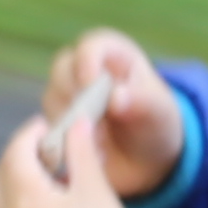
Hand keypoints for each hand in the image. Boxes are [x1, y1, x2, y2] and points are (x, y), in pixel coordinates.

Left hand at [0, 117, 164, 207]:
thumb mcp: (98, 194)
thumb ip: (81, 152)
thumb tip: (75, 123)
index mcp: (26, 204)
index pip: (16, 153)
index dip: (31, 134)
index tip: (48, 126)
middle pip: (1, 176)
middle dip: (21, 157)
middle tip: (49, 149)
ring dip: (17, 183)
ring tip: (51, 180)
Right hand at [36, 29, 184, 199]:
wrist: (146, 160)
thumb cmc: (155, 123)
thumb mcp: (159, 112)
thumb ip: (141, 101)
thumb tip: (116, 97)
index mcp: (112, 54)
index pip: (91, 46)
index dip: (87, 63)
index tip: (90, 86)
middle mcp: (83, 70)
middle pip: (62, 71)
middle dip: (77, 97)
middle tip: (97, 122)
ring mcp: (66, 97)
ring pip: (52, 101)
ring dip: (72, 124)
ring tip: (100, 145)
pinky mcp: (56, 123)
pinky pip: (48, 129)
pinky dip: (65, 143)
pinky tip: (87, 155)